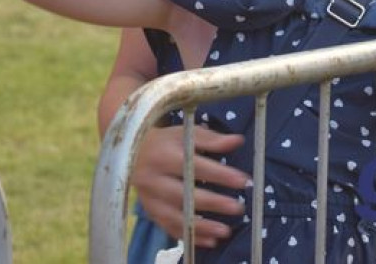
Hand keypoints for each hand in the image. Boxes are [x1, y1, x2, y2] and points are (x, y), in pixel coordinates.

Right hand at [132, 125, 248, 247]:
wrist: (132, 152)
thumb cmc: (164, 141)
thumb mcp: (184, 133)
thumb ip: (211, 139)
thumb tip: (238, 141)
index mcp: (164, 155)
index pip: (195, 166)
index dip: (219, 174)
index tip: (243, 180)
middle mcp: (154, 179)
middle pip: (184, 195)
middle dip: (213, 203)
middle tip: (238, 208)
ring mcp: (150, 199)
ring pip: (176, 217)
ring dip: (202, 226)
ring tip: (225, 231)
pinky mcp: (150, 213)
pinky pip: (170, 229)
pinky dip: (190, 237)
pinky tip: (210, 241)